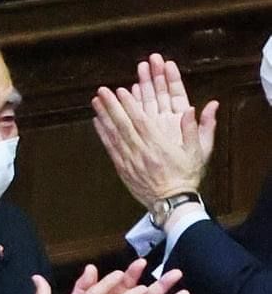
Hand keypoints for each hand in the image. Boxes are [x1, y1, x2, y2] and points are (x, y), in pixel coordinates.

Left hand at [92, 57, 216, 208]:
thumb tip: (190, 108)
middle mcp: (142, 151)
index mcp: (159, 146)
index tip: (121, 91)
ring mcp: (130, 160)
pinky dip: (102, 134)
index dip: (130, 105)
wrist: (173, 203)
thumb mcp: (198, 153)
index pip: (142, 121)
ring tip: (95, 101)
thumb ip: (193, 130)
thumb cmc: (186, 176)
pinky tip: (96, 121)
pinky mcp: (123, 168)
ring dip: (104, 116)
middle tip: (102, 90)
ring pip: (114, 135)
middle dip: (112, 106)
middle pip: (124, 125)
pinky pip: (110, 148)